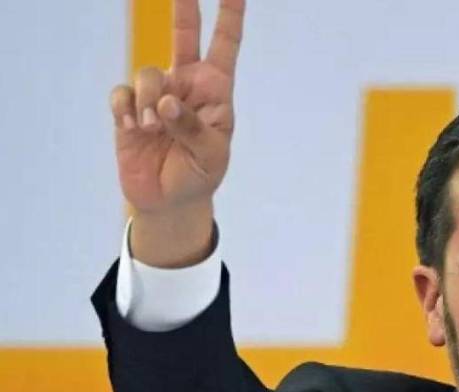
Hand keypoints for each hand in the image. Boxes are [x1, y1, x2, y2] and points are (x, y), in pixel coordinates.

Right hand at [109, 0, 244, 265]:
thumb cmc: (200, 173)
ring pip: (148, 74)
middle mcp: (186, 84)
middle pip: (184, 35)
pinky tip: (135, 130)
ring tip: (154, 130)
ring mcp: (156, 94)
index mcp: (216, 90)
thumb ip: (192, 126)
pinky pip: (122, 95)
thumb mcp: (210, 154)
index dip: (230, 16)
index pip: (226, 46)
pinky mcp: (129, 109)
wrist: (170, 200)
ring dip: (150, 102)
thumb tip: (167, 103)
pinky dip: (127, 111)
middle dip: (184, 8)